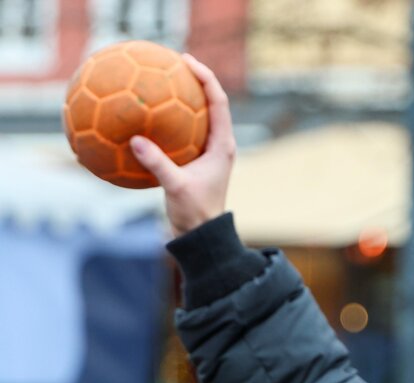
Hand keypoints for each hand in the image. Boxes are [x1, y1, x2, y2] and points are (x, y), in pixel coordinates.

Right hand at [129, 54, 235, 237]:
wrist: (201, 235)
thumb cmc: (195, 212)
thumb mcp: (176, 187)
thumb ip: (158, 163)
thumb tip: (135, 140)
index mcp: (222, 145)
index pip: (218, 102)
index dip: (206, 77)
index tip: (187, 61)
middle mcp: (218, 144)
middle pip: (208, 102)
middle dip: (192, 81)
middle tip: (171, 63)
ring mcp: (207, 152)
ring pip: (195, 117)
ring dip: (180, 100)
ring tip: (158, 82)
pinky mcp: (194, 160)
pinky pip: (180, 134)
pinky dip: (166, 123)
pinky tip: (144, 118)